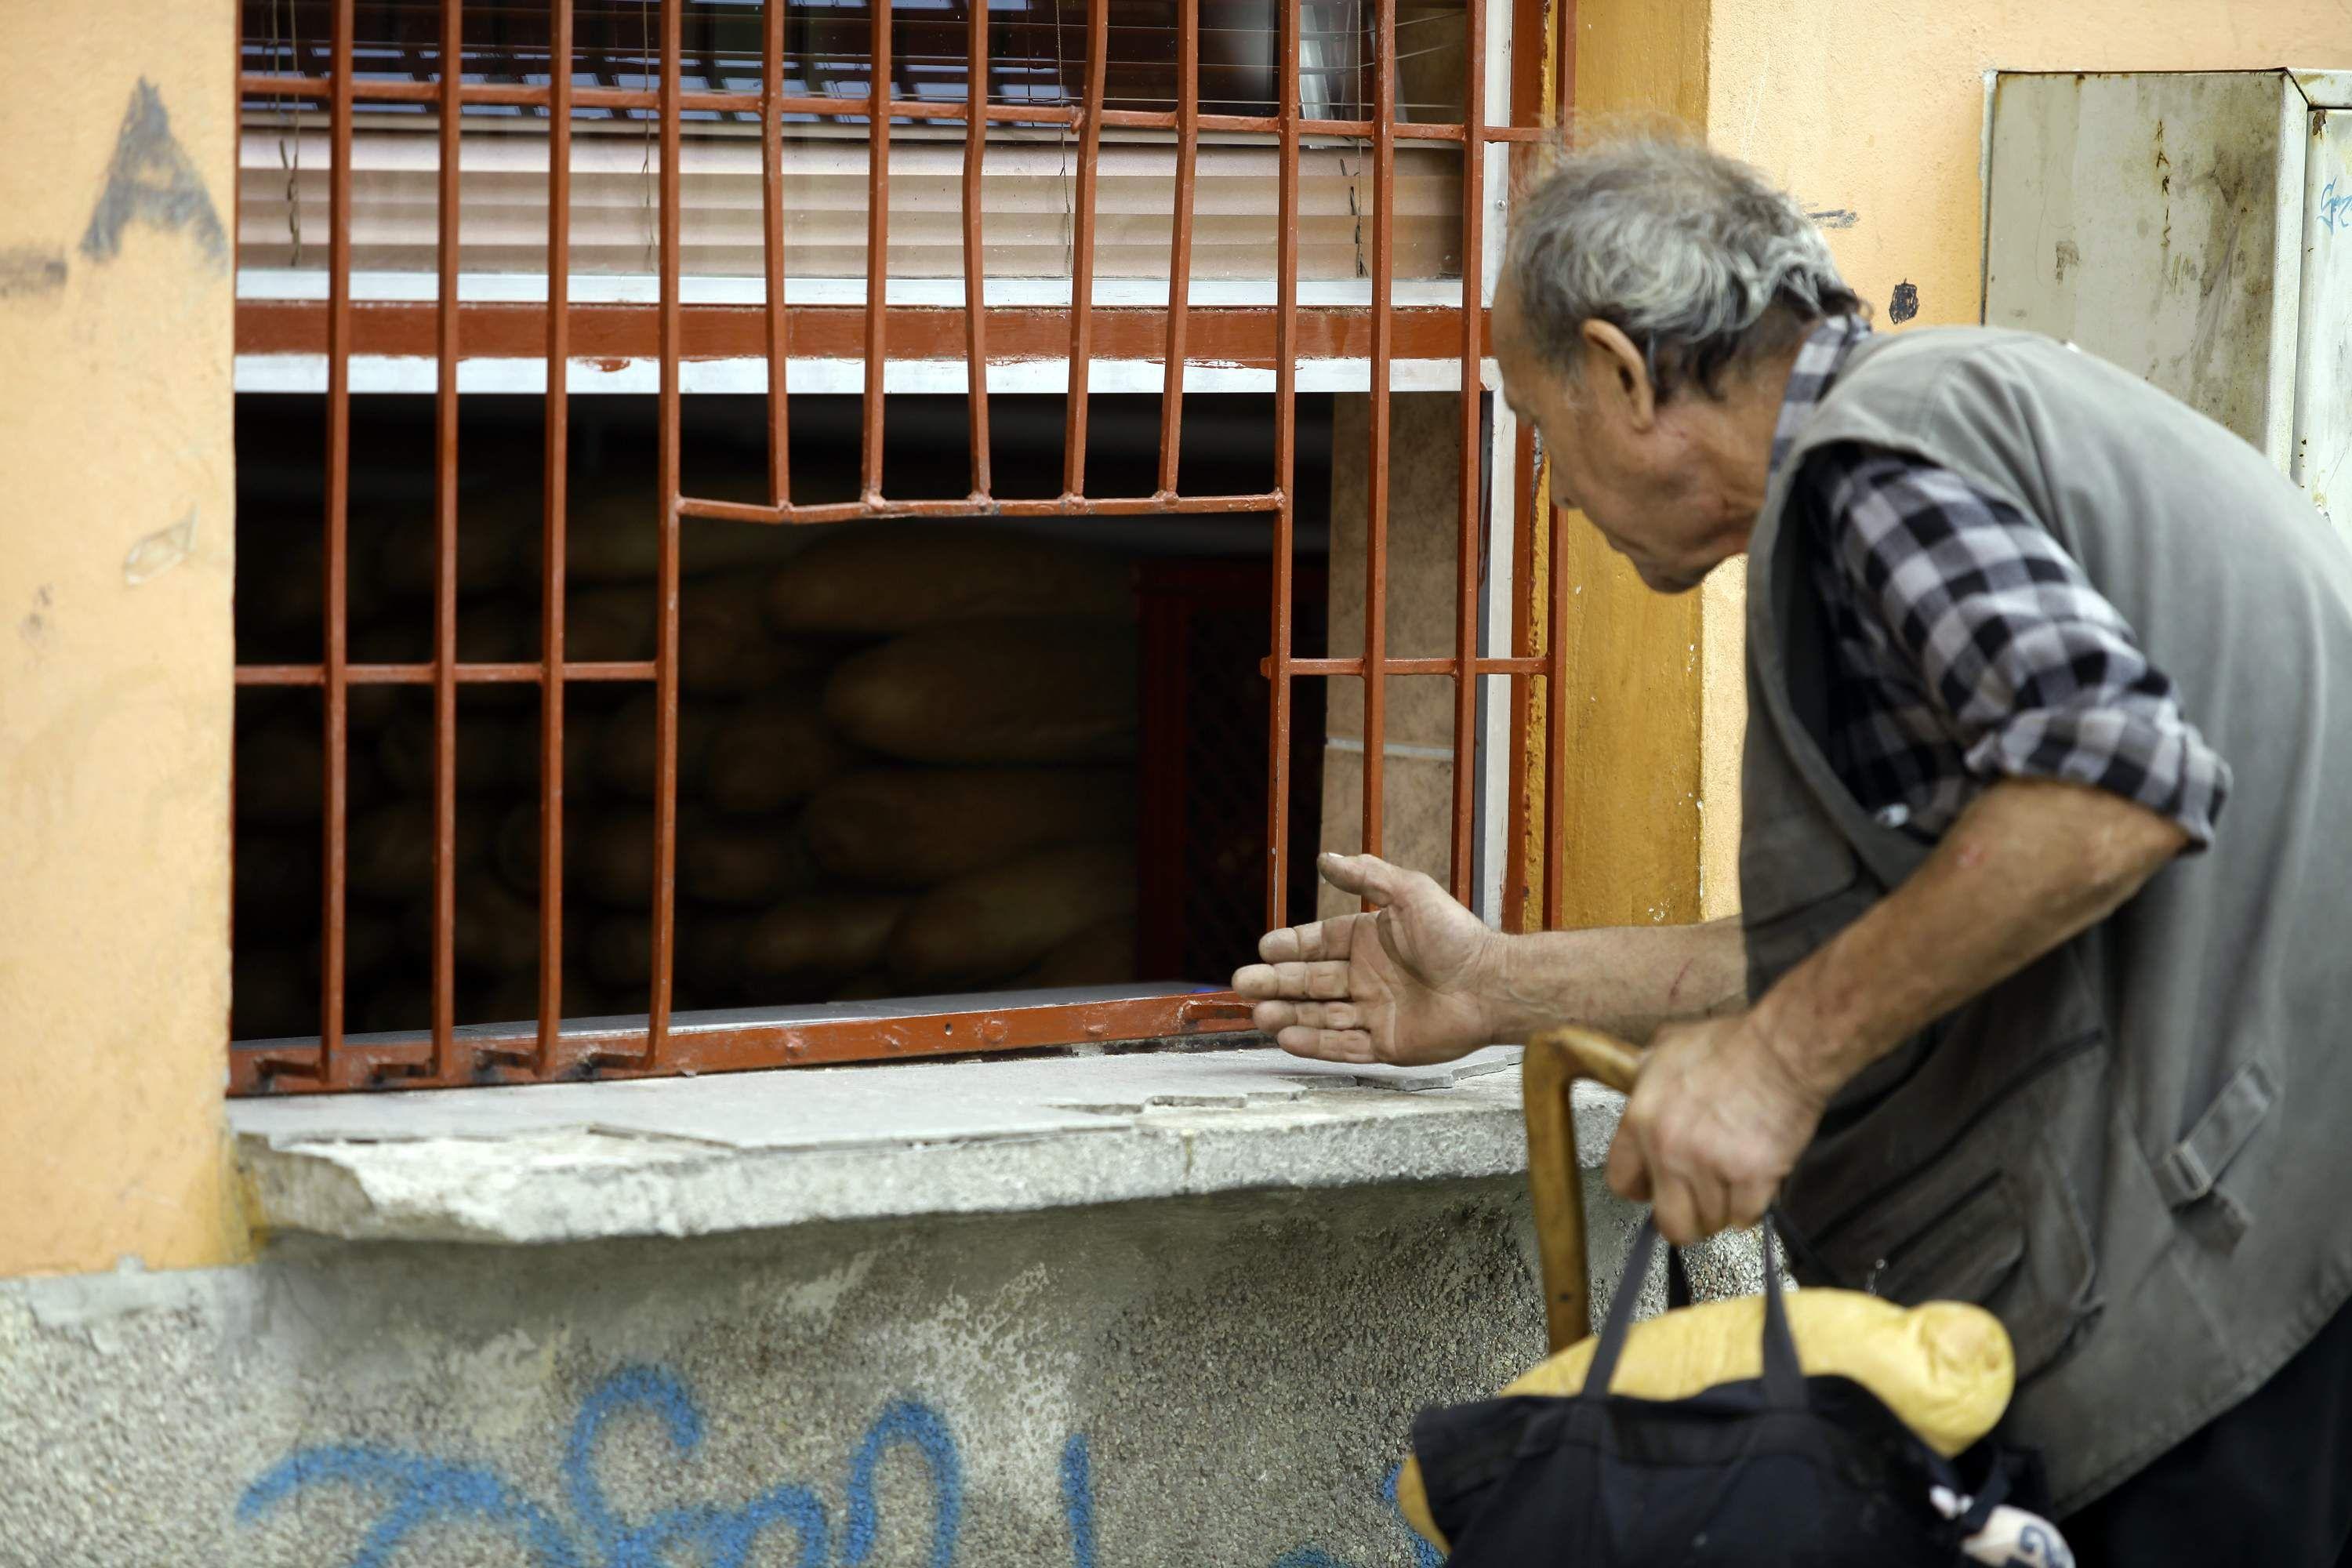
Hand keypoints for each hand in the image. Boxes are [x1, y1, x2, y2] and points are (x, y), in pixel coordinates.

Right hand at [1231, 852, 1503, 1064]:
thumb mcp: (1410, 892)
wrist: (1491, 984)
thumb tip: (1324, 857)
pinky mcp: (1386, 1044)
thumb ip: (1366, 875)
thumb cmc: (1457, 936)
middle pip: (1310, 981)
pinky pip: (1342, 1046)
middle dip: (1275, 983)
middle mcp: (1367, 977)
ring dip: (1288, 1014)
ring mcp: (1374, 1012)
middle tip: (1243, 984)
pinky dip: (1314, 1043)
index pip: (1318, 943)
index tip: (1263, 949)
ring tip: (1257, 1013)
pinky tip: (1286, 1037)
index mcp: (1370, 941)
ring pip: (1320, 1015)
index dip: (1290, 946)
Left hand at [1604, 1010, 1826, 1244]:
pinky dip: (1751, 1207)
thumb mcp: (1669, 1047)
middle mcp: (1669, 1149)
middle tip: (1699, 1203)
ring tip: (1733, 1181)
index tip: (1657, 1187)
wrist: (1782, 1049)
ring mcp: (1710, 1167)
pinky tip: (1756, 1181)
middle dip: (1685, 1219)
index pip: (1621, 1181)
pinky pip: (1745, 1217)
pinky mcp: (1751, 1179)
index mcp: (1642, 1119)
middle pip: (1669, 1222)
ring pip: (1711, 1221)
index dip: (1643, 1188)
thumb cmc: (1732, 1044)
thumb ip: (1647, 1073)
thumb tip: (1639, 1081)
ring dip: (1723, 1208)